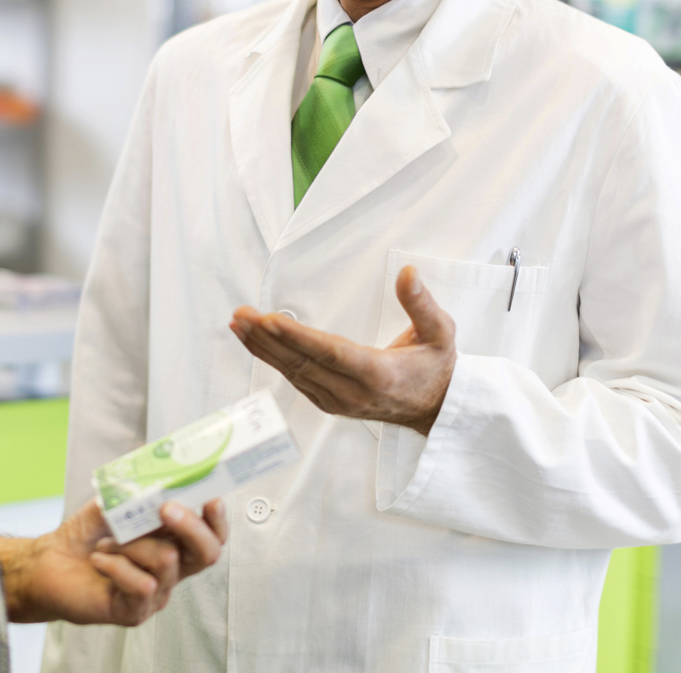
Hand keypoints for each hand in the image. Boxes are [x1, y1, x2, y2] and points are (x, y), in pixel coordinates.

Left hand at [0, 497, 227, 625]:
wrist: (49, 564)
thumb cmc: (84, 536)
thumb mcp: (113, 503)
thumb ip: (137, 491)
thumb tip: (157, 474)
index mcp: (172, 543)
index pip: (211, 536)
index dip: (217, 519)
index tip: (212, 497)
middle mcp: (170, 571)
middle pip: (206, 553)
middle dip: (191, 526)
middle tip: (166, 507)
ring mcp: (155, 593)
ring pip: (166, 562)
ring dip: (133, 544)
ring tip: (108, 542)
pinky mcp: (135, 611)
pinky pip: (141, 584)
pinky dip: (116, 565)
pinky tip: (100, 560)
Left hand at [229, 264, 456, 435]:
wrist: (435, 408)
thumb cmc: (436, 368)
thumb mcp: (441, 333)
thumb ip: (422, 303)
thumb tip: (408, 272)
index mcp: (379, 374)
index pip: (331, 353)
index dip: (298, 337)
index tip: (270, 320)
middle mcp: (353, 392)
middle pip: (302, 363)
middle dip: (267, 337)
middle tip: (242, 314)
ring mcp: (338, 402)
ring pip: (293, 372)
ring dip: (263, 347)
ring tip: (239, 323)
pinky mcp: (329, 403)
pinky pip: (295, 379)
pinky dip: (272, 359)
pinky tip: (255, 341)